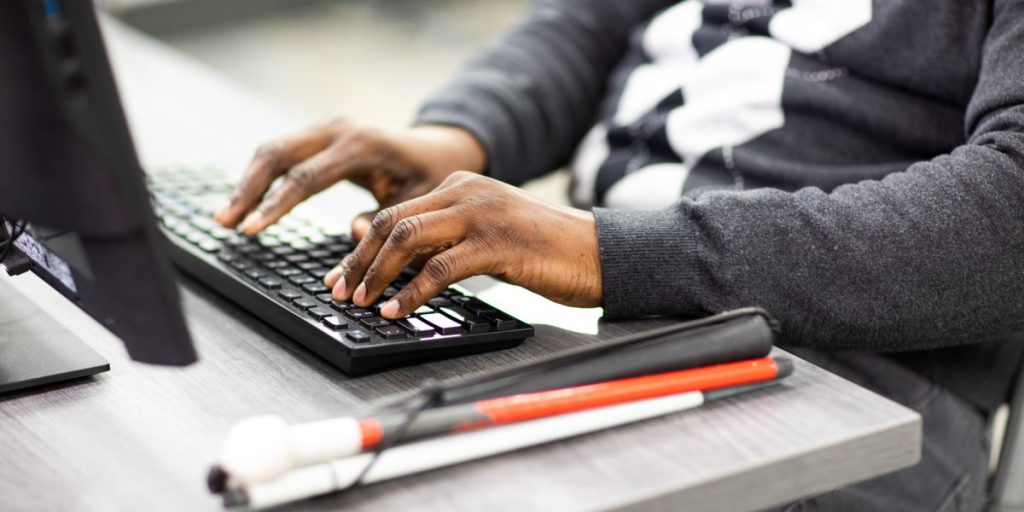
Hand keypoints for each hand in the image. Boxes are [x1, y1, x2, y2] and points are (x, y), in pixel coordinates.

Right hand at [214, 120, 485, 236]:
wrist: (435, 149)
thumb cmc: (428, 177)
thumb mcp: (417, 201)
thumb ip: (385, 219)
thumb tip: (354, 235)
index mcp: (362, 146)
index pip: (307, 177)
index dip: (276, 205)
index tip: (252, 229)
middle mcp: (338, 130)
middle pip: (279, 155)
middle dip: (249, 190)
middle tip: (226, 223)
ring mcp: (326, 129)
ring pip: (273, 150)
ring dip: (247, 183)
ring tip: (225, 218)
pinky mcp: (319, 135)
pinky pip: (282, 152)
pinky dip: (260, 176)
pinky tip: (245, 201)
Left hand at [324, 171, 602, 317]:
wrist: (598, 251)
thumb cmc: (543, 249)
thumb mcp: (484, 236)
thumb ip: (441, 238)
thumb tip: (387, 253)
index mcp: (460, 184)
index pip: (395, 211)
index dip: (361, 246)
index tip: (342, 276)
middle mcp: (466, 190)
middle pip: (392, 221)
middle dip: (359, 261)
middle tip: (340, 291)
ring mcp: (482, 214)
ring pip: (408, 238)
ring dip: (377, 274)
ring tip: (363, 303)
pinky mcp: (497, 242)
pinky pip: (440, 267)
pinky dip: (411, 292)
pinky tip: (398, 311)